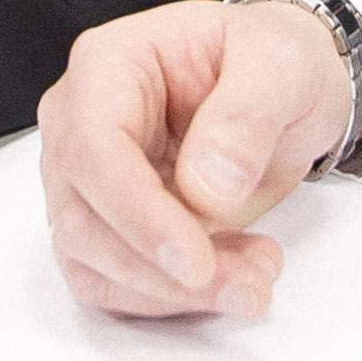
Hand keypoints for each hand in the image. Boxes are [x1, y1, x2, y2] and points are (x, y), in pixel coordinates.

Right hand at [36, 0, 361, 321]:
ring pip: (92, 262)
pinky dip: (172, 300)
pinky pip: (115, 283)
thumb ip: (246, 116)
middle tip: (246, 286)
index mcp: (107, 66)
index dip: (137, 213)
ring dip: (170, 294)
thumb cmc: (271, 60)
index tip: (197, 262)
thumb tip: (206, 188)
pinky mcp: (109, 226)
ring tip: (255, 281)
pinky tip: (234, 276)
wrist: (281, 90)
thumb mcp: (282, 63)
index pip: (93, 147)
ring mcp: (88, 180)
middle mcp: (79, 123)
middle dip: (160, 270)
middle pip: (81, 218)